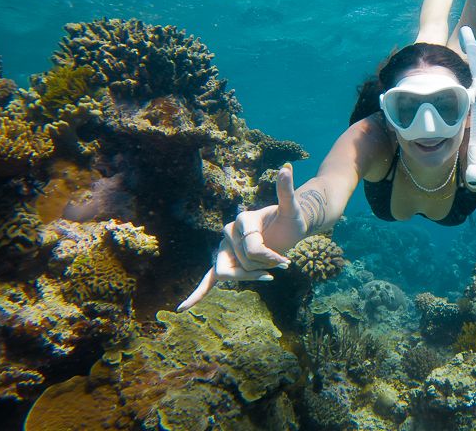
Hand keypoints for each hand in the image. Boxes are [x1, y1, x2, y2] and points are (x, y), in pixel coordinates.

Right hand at [176, 163, 307, 310]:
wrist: (288, 229)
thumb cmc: (290, 220)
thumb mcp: (292, 208)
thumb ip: (286, 191)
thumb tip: (286, 168)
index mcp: (242, 219)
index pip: (252, 248)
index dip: (271, 258)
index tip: (287, 262)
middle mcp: (229, 232)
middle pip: (239, 263)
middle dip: (260, 269)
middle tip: (279, 266)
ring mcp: (225, 248)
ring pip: (227, 273)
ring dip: (249, 277)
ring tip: (268, 274)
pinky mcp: (227, 262)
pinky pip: (209, 279)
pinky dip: (197, 294)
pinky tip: (183, 308)